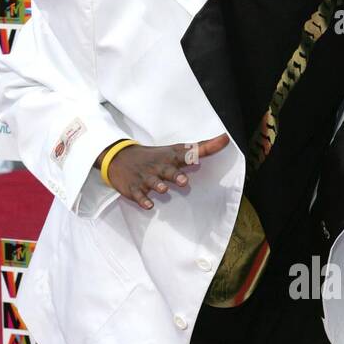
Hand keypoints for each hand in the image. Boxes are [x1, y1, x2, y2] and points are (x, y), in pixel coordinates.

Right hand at [96, 137, 229, 210]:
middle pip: (169, 170)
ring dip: (159, 185)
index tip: (223, 140)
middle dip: (176, 175)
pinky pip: (139, 195)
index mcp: (171, 157)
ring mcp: (146, 177)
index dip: (208, 148)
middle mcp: (159, 166)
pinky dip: (143, 200)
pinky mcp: (135, 188)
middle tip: (183, 180)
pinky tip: (148, 205)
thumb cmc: (154, 157)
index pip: (191, 152)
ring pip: (153, 182)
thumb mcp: (173, 151)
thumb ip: (197, 149)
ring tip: (163, 190)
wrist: (119, 158)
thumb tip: (224, 139)